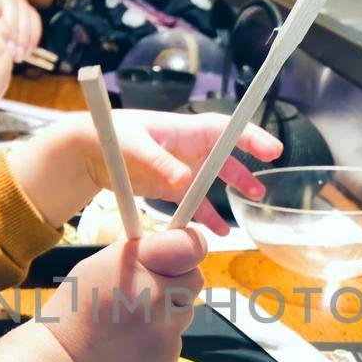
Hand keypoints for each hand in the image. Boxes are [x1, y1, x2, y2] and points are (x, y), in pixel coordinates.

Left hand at [8, 110, 284, 232]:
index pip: (226, 130)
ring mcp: (180, 168)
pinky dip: (204, 215)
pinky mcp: (168, 187)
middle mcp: (188, 148)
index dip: (251, 138)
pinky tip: (214, 232)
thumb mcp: (133, 146)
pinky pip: (193, 202)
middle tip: (261, 189)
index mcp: (185, 130)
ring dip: (229, 195)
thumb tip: (185, 181)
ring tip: (246, 209)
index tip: (273, 150)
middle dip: (245, 171)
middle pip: (225, 158)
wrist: (88, 149)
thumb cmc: (111, 136)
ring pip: (212, 182)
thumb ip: (159, 162)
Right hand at [39, 230, 206, 361]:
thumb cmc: (80, 308)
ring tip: (132, 322)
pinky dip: (159, 340)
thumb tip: (176, 249)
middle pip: (194, 279)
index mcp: (140, 264)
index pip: (191, 246)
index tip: (181, 255)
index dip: (189, 249)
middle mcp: (158, 295)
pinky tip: (132, 343)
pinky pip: (174, 339)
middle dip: (176, 283)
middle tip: (148, 293)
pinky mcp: (169, 355)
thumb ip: (143, 254)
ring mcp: (166, 329)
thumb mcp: (101, 264)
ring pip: (185, 312)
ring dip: (167, 313)